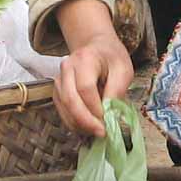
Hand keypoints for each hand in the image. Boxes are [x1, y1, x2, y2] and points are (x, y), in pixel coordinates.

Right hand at [52, 0, 134, 135]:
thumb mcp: (123, 70)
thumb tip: (110, 115)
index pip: (85, 88)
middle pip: (70, 100)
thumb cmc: (111, 58)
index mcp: (85, 58)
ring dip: (80, 124)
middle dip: (86, 121)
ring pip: (64, 107)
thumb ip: (117, 90)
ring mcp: (59, 79)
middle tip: (101, 132)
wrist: (96, 47)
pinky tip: (88, 126)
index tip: (107, 121)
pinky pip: (62, 110)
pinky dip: (74, 122)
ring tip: (97, 131)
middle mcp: (67, 67)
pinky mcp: (57, 90)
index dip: (95, 108)